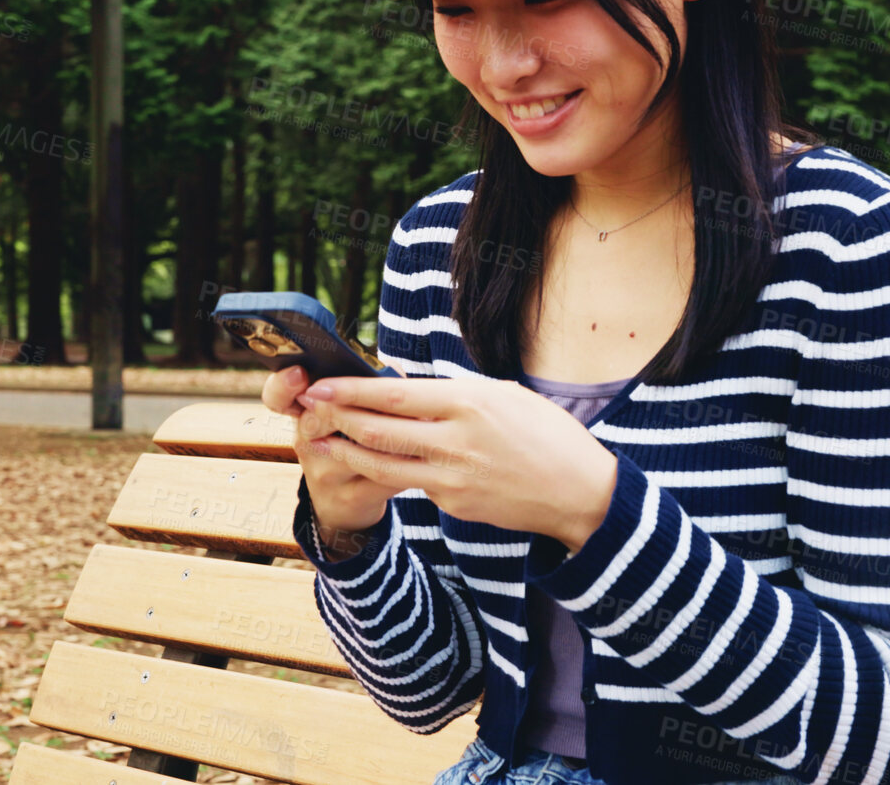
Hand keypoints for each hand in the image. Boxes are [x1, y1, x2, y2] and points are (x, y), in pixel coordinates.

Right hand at [260, 364, 405, 556]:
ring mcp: (323, 474)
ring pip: (359, 448)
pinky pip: (383, 475)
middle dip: (357, 406)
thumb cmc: (350, 443)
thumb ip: (365, 385)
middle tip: (397, 397)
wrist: (345, 504)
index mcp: (303, 413)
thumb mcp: (346, 412)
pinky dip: (407, 462)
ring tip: (422, 421)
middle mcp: (306, 442)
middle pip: (319, 419)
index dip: (283, 384)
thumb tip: (393, 370)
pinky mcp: (348, 499)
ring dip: (395, 434)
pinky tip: (423, 452)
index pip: (277, 396)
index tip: (298, 374)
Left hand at [295, 375, 619, 550]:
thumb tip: (403, 384)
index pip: (394, 395)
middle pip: (379, 430)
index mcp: (469, 403)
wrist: (579, 491)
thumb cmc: (545, 434)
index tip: (321, 384)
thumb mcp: (503, 395)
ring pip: (383, 464)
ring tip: (321, 441)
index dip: (351, 391)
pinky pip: (412, 485)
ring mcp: (453, 477)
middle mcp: (456, 440)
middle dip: (338, 419)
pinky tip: (370, 464)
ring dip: (347, 451)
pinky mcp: (454, 504)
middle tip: (310, 409)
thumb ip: (452, 392)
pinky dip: (388, 472)